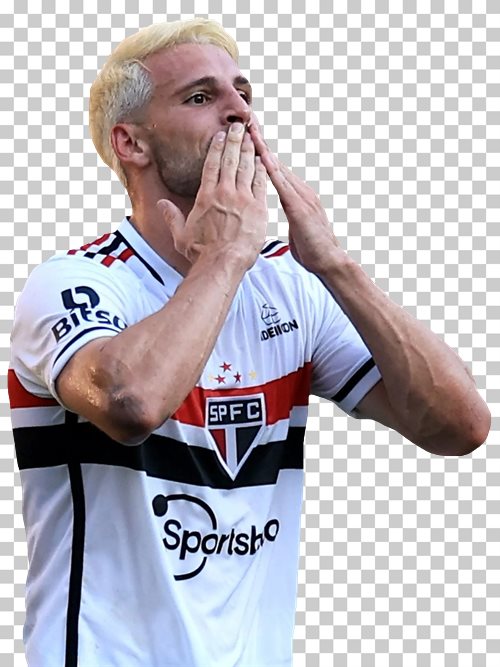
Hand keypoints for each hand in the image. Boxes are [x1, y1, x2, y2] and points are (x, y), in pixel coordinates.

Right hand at [157, 122, 267, 269]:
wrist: (222, 263)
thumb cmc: (201, 253)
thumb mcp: (181, 234)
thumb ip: (172, 216)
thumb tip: (161, 204)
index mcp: (206, 197)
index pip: (211, 165)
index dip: (217, 148)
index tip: (221, 136)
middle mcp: (224, 193)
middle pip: (230, 160)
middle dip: (235, 141)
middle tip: (238, 126)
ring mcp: (243, 199)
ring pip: (247, 167)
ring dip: (249, 150)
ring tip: (252, 136)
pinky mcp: (258, 208)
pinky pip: (261, 183)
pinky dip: (262, 169)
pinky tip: (263, 159)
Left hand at [249, 115, 343, 275]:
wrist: (329, 261)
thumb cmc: (311, 249)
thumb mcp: (295, 228)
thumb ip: (288, 216)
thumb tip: (281, 215)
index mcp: (295, 195)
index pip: (274, 169)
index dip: (260, 151)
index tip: (248, 134)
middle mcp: (298, 190)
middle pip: (274, 161)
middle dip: (260, 140)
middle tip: (247, 118)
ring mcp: (300, 196)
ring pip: (277, 167)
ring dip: (264, 148)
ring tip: (251, 128)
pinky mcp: (299, 207)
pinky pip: (282, 184)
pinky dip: (272, 169)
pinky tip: (263, 156)